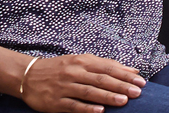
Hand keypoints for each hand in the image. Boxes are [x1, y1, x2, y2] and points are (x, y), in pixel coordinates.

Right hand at [20, 53, 144, 112]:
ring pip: (89, 92)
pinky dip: (87, 109)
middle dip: (121, 86)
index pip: (108, 68)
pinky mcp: (55, 102)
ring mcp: (65, 87)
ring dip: (107, 97)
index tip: (141, 82)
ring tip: (123, 101)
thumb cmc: (60, 68)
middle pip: (101, 79)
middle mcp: (75, 73)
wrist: (28, 76)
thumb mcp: (82, 61)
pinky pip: (74, 106)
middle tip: (137, 92)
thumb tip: (131, 70)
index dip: (125, 75)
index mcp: (83, 61)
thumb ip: (106, 65)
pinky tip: (99, 112)